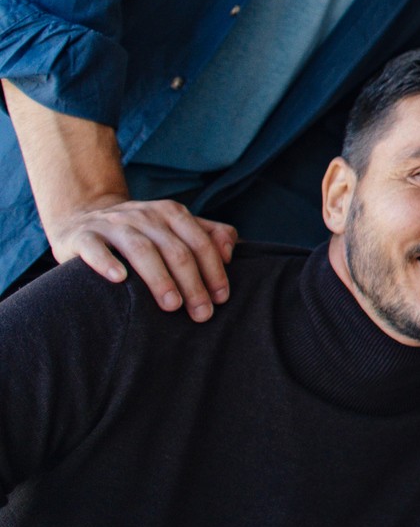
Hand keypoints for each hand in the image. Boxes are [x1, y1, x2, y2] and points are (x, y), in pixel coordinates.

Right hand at [50, 197, 235, 321]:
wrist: (82, 216)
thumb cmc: (140, 231)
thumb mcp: (175, 226)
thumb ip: (209, 234)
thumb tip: (230, 253)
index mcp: (170, 213)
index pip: (200, 242)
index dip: (214, 270)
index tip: (221, 299)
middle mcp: (143, 215)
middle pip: (175, 249)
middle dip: (192, 283)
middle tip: (201, 313)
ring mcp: (112, 224)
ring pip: (141, 249)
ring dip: (159, 278)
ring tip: (172, 305)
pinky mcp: (82, 236)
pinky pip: (95, 248)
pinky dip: (107, 262)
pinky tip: (119, 279)